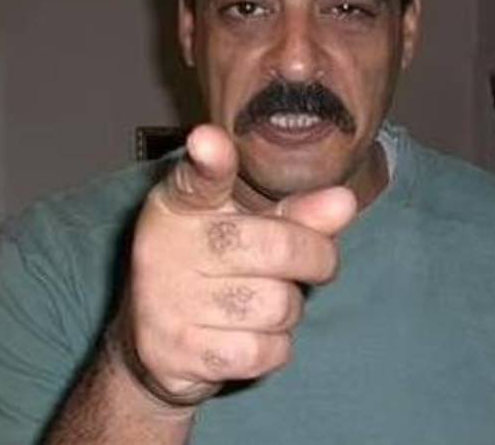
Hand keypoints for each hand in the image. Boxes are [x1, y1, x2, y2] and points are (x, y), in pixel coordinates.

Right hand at [112, 124, 356, 408]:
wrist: (151, 344)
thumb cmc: (211, 270)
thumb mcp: (246, 229)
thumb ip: (295, 213)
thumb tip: (343, 202)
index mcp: (179, 206)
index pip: (195, 179)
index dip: (208, 160)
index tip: (208, 141)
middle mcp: (164, 248)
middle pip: (275, 248)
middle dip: (314, 259)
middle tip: (315, 263)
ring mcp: (166, 303)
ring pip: (277, 305)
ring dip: (289, 309)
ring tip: (266, 302)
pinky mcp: (179, 353)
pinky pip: (263, 351)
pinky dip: (274, 348)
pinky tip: (252, 336)